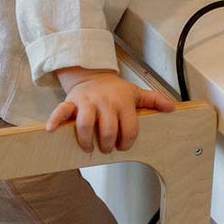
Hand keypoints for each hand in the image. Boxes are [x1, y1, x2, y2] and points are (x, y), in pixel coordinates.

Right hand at [46, 69, 175, 151]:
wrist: (92, 75)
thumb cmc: (115, 90)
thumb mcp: (135, 92)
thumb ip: (153, 100)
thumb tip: (172, 108)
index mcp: (123, 102)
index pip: (129, 128)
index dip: (127, 142)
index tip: (123, 146)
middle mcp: (105, 102)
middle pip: (107, 129)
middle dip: (107, 144)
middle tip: (106, 148)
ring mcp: (87, 102)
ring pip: (85, 124)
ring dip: (86, 140)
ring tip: (88, 148)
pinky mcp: (71, 102)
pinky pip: (61, 111)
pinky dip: (55, 120)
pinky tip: (51, 129)